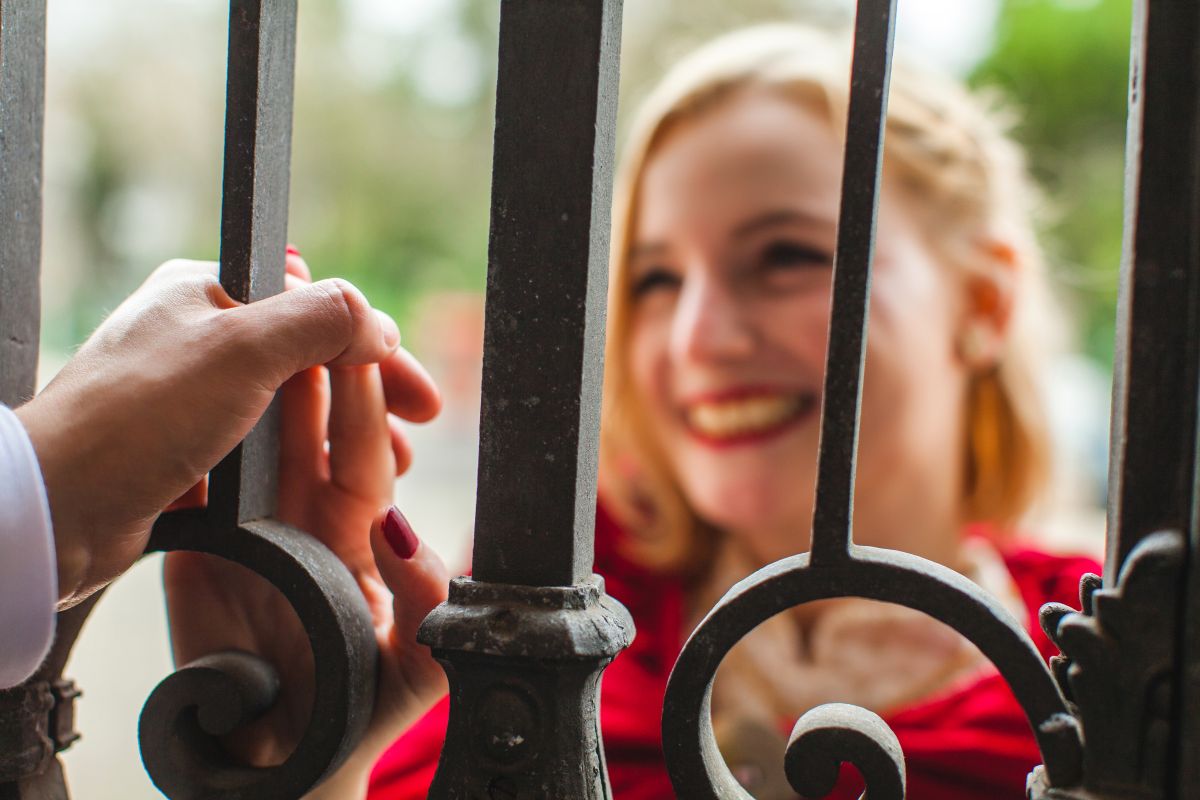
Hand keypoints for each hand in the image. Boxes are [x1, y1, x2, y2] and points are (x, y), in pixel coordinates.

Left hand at [15, 254, 439, 605]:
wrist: (57, 507)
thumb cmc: (138, 417)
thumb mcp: (242, 349)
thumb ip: (321, 320)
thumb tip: (377, 324)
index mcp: (207, 289)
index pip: (315, 304)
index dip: (375, 348)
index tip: (418, 394)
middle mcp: (198, 334)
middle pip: (310, 356)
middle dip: (370, 394)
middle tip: (416, 432)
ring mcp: (189, 392)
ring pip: (290, 405)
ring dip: (343, 432)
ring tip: (389, 469)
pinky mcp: (183, 446)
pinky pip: (261, 445)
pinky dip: (302, 461)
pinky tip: (327, 485)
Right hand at [164, 254, 450, 793]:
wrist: (286, 760)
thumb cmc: (362, 709)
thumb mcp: (417, 667)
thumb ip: (429, 606)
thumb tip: (404, 531)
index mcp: (364, 531)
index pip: (367, 453)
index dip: (366, 405)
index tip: (362, 351)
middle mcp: (309, 516)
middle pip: (307, 430)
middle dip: (306, 374)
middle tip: (297, 316)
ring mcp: (254, 528)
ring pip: (251, 445)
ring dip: (247, 394)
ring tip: (240, 340)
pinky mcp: (202, 550)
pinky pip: (196, 491)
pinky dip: (189, 451)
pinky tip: (184, 404)